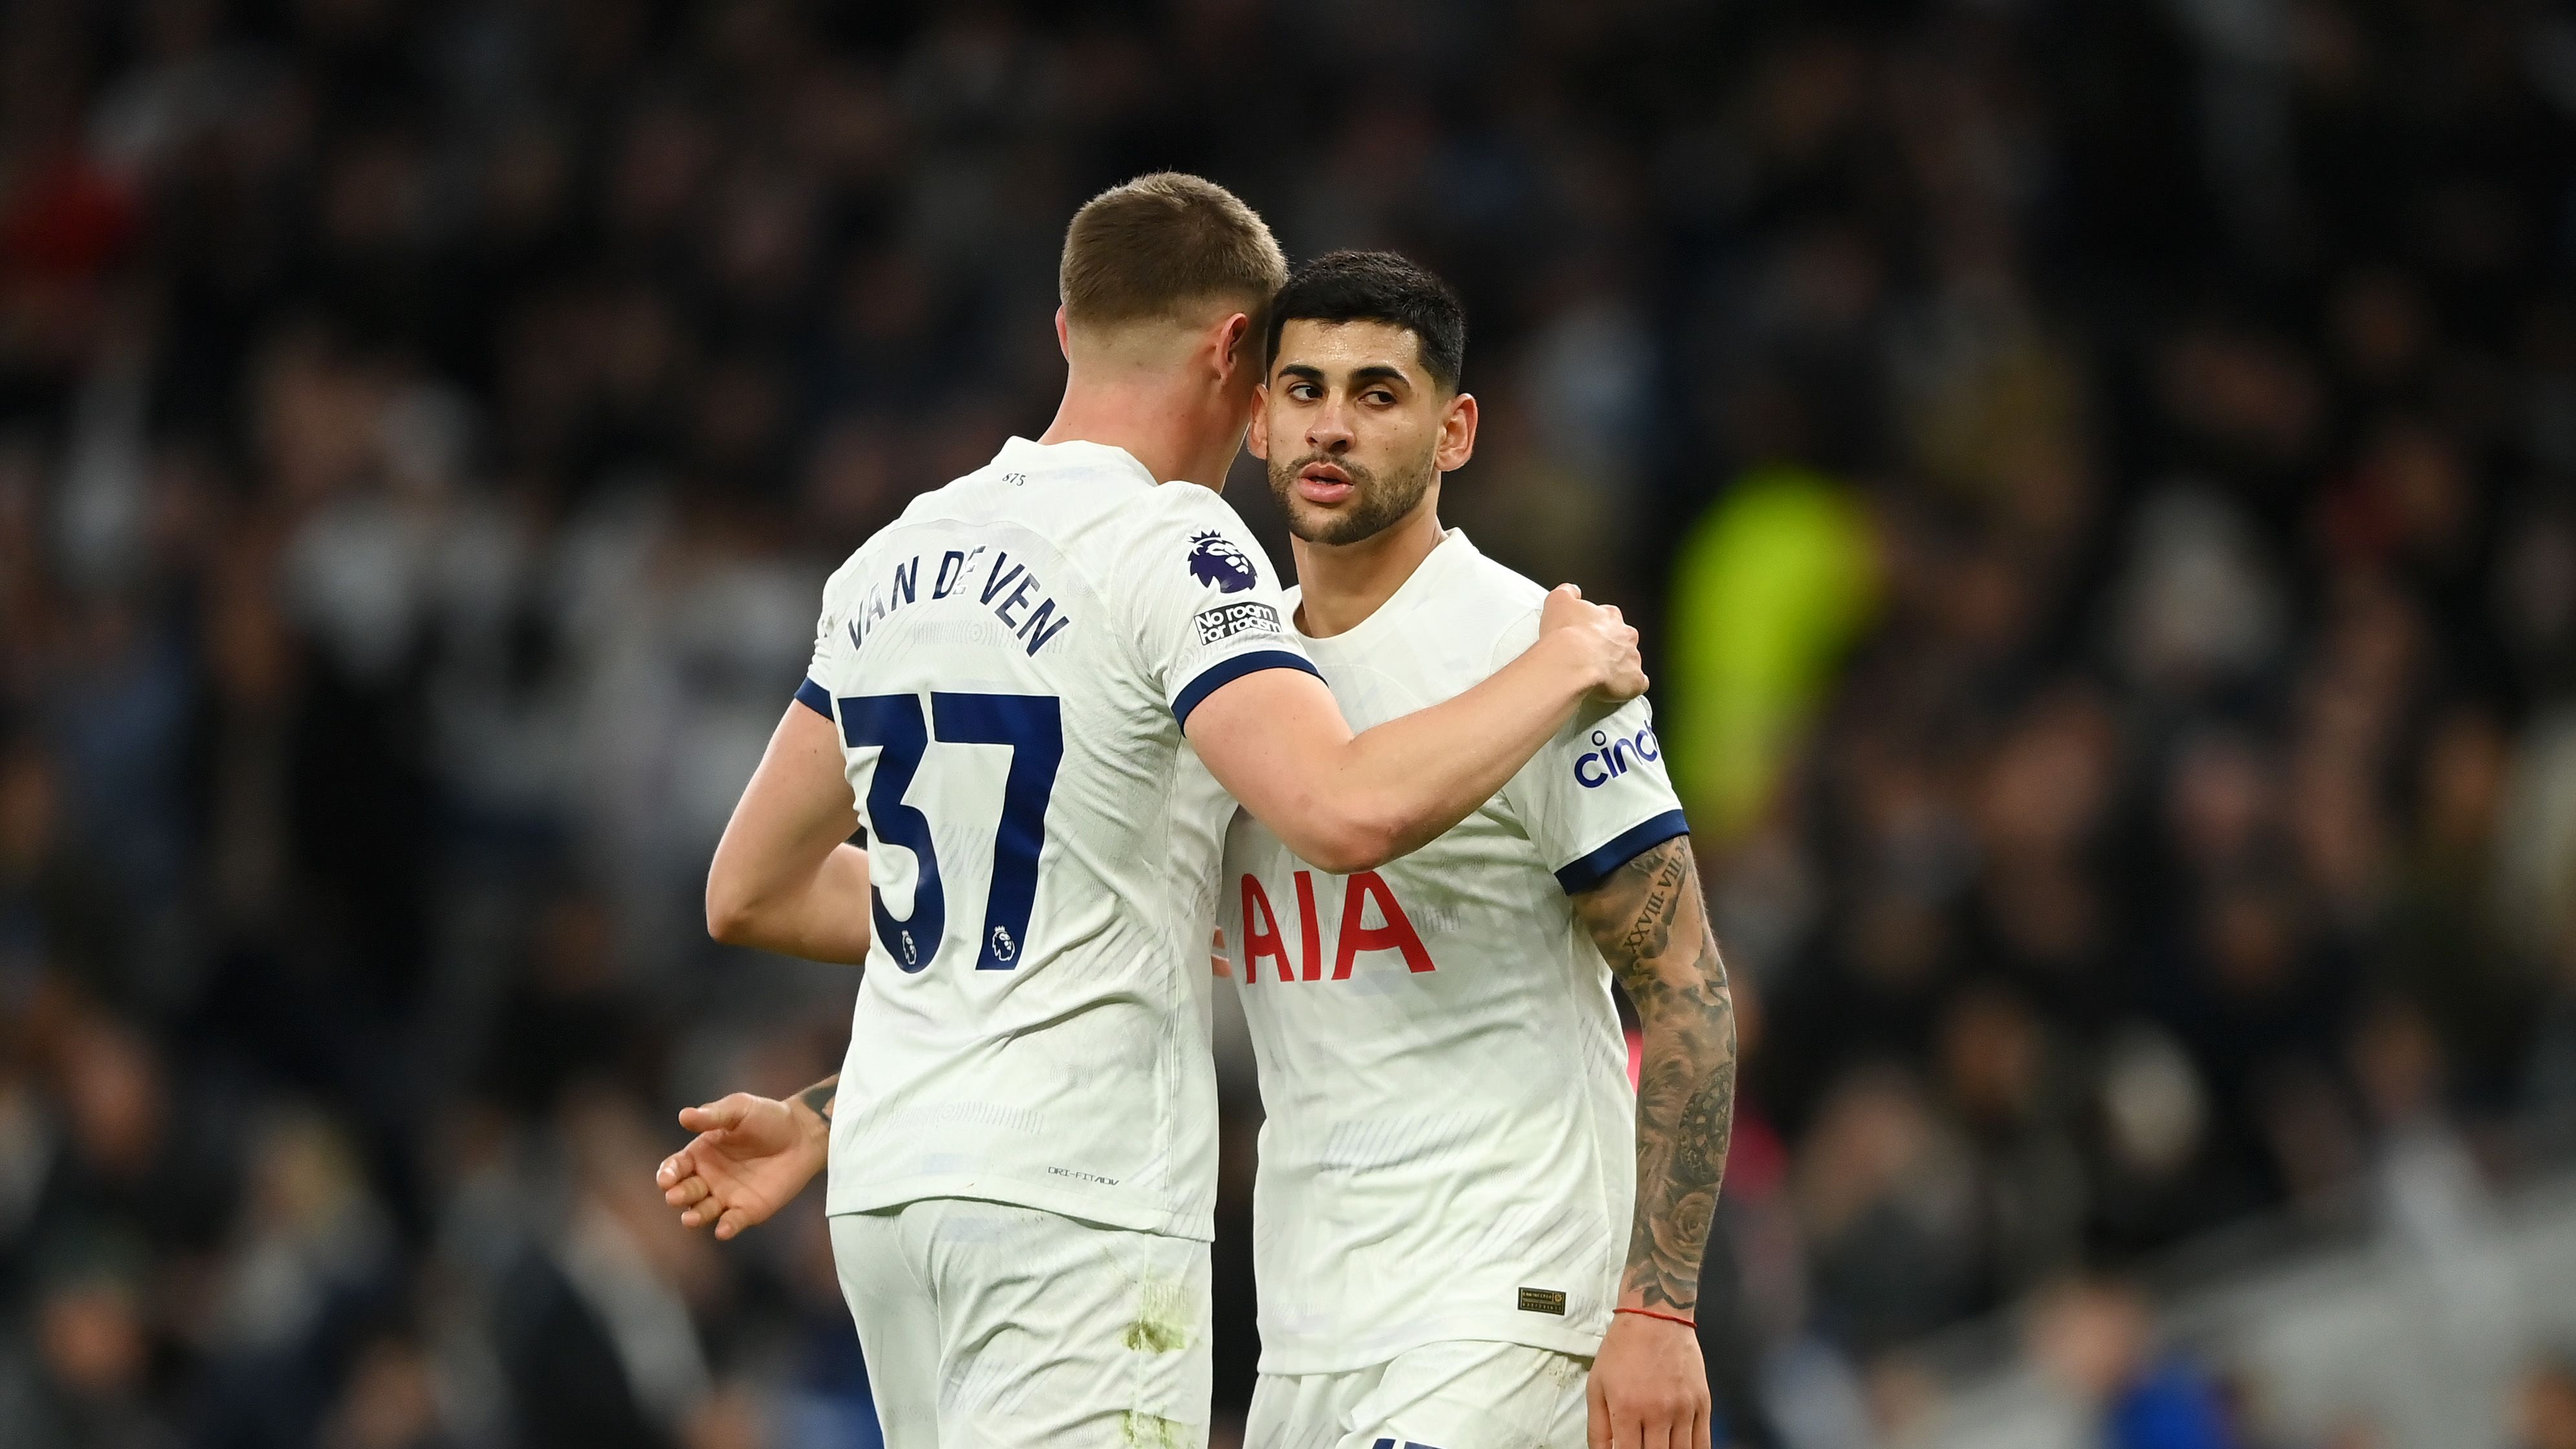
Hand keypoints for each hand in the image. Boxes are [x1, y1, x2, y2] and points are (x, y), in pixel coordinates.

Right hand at [654, 1093, 827, 1240]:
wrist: (803, 1134)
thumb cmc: (768, 1117)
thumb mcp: (739, 1110)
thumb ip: (713, 1116)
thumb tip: (683, 1115)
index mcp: (701, 1154)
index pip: (676, 1167)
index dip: (667, 1173)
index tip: (666, 1178)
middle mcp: (709, 1178)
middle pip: (684, 1192)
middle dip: (677, 1195)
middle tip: (675, 1195)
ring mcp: (727, 1197)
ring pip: (703, 1211)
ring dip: (695, 1216)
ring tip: (690, 1218)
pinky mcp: (749, 1210)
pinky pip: (733, 1222)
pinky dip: (726, 1228)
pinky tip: (723, 1230)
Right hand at [1541, 584, 1647, 702]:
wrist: (1572, 661)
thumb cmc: (1565, 634)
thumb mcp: (1558, 601)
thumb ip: (1567, 592)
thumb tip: (1572, 590)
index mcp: (1609, 617)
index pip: (1609, 618)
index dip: (1597, 628)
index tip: (1585, 635)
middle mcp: (1625, 635)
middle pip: (1623, 639)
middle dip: (1610, 647)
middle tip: (1590, 656)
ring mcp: (1632, 658)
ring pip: (1630, 662)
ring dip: (1617, 668)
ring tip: (1598, 676)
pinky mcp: (1634, 681)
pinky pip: (1636, 684)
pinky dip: (1628, 686)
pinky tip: (1614, 690)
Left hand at [1587, 1311, 1711, 1448]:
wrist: (1655, 1317)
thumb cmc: (1622, 1350)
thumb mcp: (1597, 1386)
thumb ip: (1598, 1428)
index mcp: (1628, 1410)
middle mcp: (1658, 1413)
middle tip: (1643, 1446)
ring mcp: (1684, 1409)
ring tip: (1659, 1446)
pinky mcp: (1702, 1403)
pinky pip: (1703, 1443)